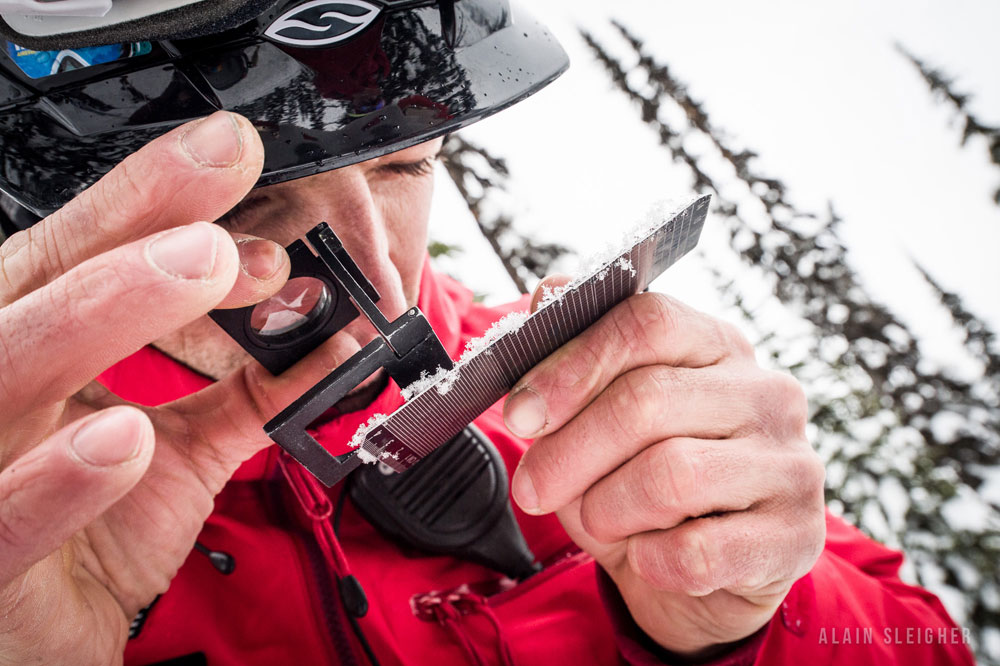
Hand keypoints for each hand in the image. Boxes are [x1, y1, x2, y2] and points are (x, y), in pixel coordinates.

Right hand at [0, 112, 346, 663]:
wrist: (35, 642)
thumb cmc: (89, 536)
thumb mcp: (178, 452)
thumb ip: (249, 393)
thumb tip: (333, 337)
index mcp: (30, 349)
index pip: (73, 253)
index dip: (146, 198)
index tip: (231, 153)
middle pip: (31, 284)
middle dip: (129, 231)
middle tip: (227, 207)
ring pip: (5, 369)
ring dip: (106, 310)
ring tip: (203, 265)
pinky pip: (4, 516)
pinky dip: (63, 477)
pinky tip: (125, 438)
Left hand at [503, 280, 825, 656]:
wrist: (691, 580)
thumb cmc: (633, 486)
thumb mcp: (591, 422)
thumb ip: (571, 358)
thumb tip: (549, 291)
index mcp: (716, 345)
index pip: (647, 323)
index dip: (573, 364)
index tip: (520, 413)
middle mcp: (766, 392)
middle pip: (648, 400)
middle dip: (570, 451)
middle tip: (532, 489)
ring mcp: (790, 463)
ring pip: (670, 475)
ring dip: (609, 508)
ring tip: (598, 520)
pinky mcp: (797, 535)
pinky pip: (697, 551)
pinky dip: (649, 559)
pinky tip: (645, 556)